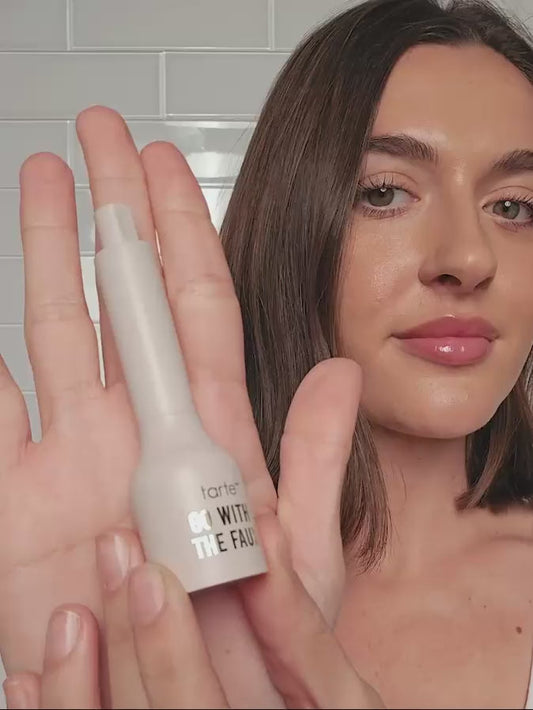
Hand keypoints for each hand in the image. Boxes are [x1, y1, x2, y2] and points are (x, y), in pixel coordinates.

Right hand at [0, 105, 362, 706]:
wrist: (178, 699)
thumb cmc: (244, 640)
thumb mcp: (299, 550)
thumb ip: (315, 460)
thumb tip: (344, 374)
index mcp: (206, 430)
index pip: (193, 303)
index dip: (180, 229)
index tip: (164, 165)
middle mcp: (136, 426)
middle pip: (123, 294)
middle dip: (111, 211)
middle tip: (99, 139)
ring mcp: (73, 454)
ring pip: (57, 328)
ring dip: (46, 253)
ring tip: (41, 179)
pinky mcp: (16, 498)